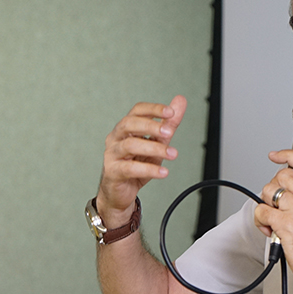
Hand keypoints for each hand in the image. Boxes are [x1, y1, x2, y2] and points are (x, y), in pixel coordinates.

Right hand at [97, 96, 187, 225]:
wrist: (120, 192)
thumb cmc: (136, 165)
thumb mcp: (156, 143)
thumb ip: (168, 123)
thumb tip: (180, 101)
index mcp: (126, 127)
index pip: (137, 111)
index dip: (153, 109)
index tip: (171, 112)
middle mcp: (116, 137)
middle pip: (129, 124)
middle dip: (151, 126)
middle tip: (169, 132)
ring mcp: (112, 154)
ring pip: (130, 145)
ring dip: (154, 148)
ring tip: (172, 154)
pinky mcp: (113, 172)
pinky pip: (130, 168)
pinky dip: (148, 169)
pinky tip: (162, 172)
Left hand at [253, 148, 292, 289]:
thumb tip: (289, 191)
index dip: (288, 155)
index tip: (276, 156)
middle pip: (282, 174)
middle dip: (273, 188)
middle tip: (275, 204)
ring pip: (269, 191)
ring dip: (265, 205)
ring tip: (273, 219)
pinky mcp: (286, 225)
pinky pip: (262, 211)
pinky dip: (260, 220)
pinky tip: (269, 229)